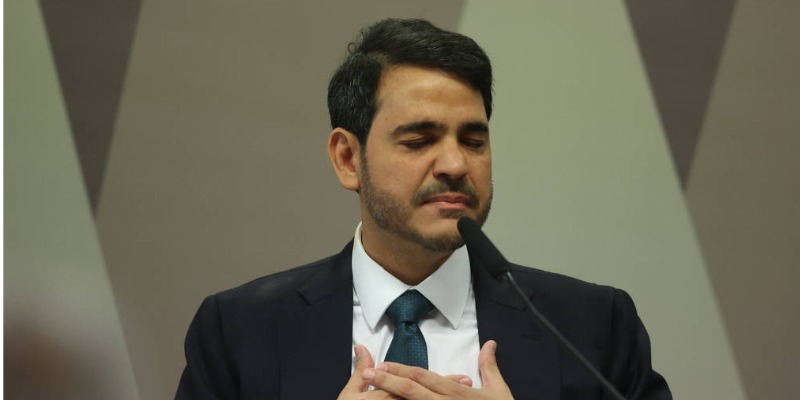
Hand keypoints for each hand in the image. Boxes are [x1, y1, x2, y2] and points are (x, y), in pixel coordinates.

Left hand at [362, 340, 513, 398]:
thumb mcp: (499, 391)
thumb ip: (489, 366)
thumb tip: (489, 344)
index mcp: (456, 393)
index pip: (423, 378)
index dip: (401, 370)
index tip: (382, 364)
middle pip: (412, 391)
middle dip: (388, 382)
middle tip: (366, 374)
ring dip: (391, 398)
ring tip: (369, 393)